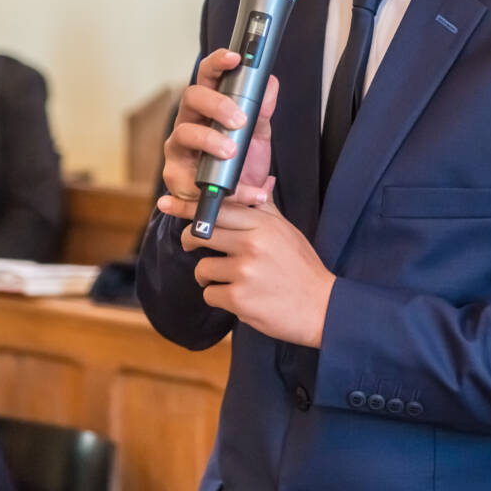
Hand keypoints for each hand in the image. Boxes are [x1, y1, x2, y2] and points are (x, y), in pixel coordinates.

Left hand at [157, 193, 335, 347]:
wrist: (322, 308)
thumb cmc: (302, 268)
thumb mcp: (287, 232)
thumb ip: (266, 209)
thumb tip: (261, 182)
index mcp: (264, 224)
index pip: (219, 208)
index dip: (189, 206)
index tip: (168, 203)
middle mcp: (252, 244)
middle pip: (201, 233)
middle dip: (190, 241)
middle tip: (192, 246)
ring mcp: (245, 272)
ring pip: (202, 268)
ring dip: (209, 276)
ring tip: (229, 280)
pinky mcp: (239, 299)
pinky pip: (209, 294)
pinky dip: (219, 298)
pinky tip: (239, 298)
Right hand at [162, 49, 278, 214]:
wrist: (240, 203)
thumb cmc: (242, 162)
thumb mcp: (257, 135)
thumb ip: (263, 110)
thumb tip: (270, 84)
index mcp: (208, 107)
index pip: (207, 77)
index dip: (217, 63)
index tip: (235, 57)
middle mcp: (189, 122)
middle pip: (191, 97)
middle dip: (216, 104)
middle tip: (240, 120)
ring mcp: (179, 149)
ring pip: (182, 133)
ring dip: (210, 141)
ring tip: (233, 153)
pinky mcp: (176, 177)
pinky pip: (190, 178)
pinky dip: (222, 186)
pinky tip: (243, 191)